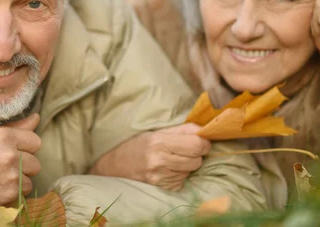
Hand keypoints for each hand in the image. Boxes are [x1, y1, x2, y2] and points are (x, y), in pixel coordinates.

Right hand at [0, 113, 40, 205]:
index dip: (26, 147)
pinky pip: (22, 193)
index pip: (35, 141)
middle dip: (23, 165)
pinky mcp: (8, 194)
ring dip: (19, 180)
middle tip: (5, 166)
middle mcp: (10, 155)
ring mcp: (10, 176)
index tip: (15, 151)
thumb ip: (15, 128)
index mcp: (4, 136)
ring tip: (0, 177)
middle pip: (35, 162)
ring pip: (30, 179)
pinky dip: (13, 192)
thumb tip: (37, 117)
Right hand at [89, 124, 210, 190]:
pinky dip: (179, 175)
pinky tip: (167, 169)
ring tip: (172, 159)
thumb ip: (182, 129)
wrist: (115, 165)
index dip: (203, 142)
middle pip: (197, 160)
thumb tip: (204, 130)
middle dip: (196, 154)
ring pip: (191, 171)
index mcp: (159, 142)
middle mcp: (160, 161)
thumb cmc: (137, 144)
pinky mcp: (162, 188)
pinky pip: (183, 181)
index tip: (201, 140)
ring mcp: (161, 178)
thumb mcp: (156, 131)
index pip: (196, 145)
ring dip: (187, 165)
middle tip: (185, 149)